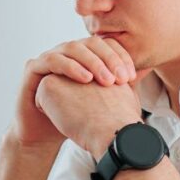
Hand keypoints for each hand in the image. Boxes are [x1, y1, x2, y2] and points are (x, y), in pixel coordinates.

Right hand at [10, 35, 139, 147]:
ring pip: (72, 47)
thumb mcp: (102, 100)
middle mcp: (66, 52)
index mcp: (83, 56)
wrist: (46, 135)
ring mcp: (49, 57)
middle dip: (108, 58)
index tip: (132, 76)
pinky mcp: (33, 67)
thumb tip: (147, 69)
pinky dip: (70, 67)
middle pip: (90, 43)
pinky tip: (84, 79)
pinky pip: (52, 60)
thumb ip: (120, 83)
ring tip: (105, 79)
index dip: (120, 56)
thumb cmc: (75, 119)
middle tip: (121, 77)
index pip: (105, 45)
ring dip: (91, 62)